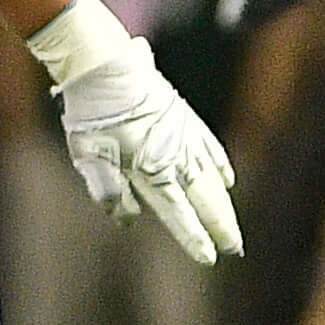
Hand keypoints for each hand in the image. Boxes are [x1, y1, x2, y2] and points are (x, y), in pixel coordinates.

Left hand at [57, 36, 242, 266]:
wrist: (105, 67)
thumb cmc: (93, 115)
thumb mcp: (88, 157)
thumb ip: (108, 191)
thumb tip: (129, 218)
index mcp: (150, 170)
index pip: (178, 213)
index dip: (193, 237)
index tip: (209, 257)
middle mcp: (173, 157)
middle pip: (203, 199)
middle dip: (220, 226)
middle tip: (236, 248)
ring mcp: (183, 136)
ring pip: (210, 177)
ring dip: (223, 202)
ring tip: (232, 224)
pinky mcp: (183, 117)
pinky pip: (209, 146)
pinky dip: (219, 165)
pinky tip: (227, 179)